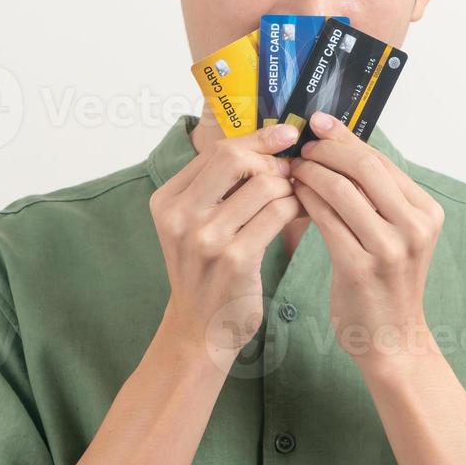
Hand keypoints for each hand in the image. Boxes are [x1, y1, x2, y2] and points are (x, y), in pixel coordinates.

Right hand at [150, 121, 302, 366]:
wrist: (200, 331)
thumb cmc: (207, 272)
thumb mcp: (195, 225)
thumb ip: (219, 186)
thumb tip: (271, 142)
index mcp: (167, 201)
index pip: (216, 150)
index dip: (257, 138)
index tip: (286, 133)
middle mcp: (180, 216)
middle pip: (235, 158)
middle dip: (270, 159)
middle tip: (289, 173)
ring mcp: (206, 239)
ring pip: (264, 185)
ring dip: (288, 188)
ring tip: (293, 199)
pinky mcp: (235, 259)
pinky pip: (278, 213)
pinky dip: (295, 208)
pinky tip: (298, 214)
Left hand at [290, 112, 444, 366]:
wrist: (392, 341)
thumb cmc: (387, 284)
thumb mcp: (397, 234)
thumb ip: (377, 196)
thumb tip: (339, 146)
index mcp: (426, 211)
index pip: (381, 160)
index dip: (346, 139)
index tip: (319, 125)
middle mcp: (414, 226)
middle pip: (364, 167)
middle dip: (326, 150)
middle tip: (300, 147)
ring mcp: (389, 248)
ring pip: (342, 190)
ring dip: (311, 173)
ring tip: (292, 170)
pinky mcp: (360, 267)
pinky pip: (326, 219)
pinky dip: (306, 200)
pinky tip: (293, 196)